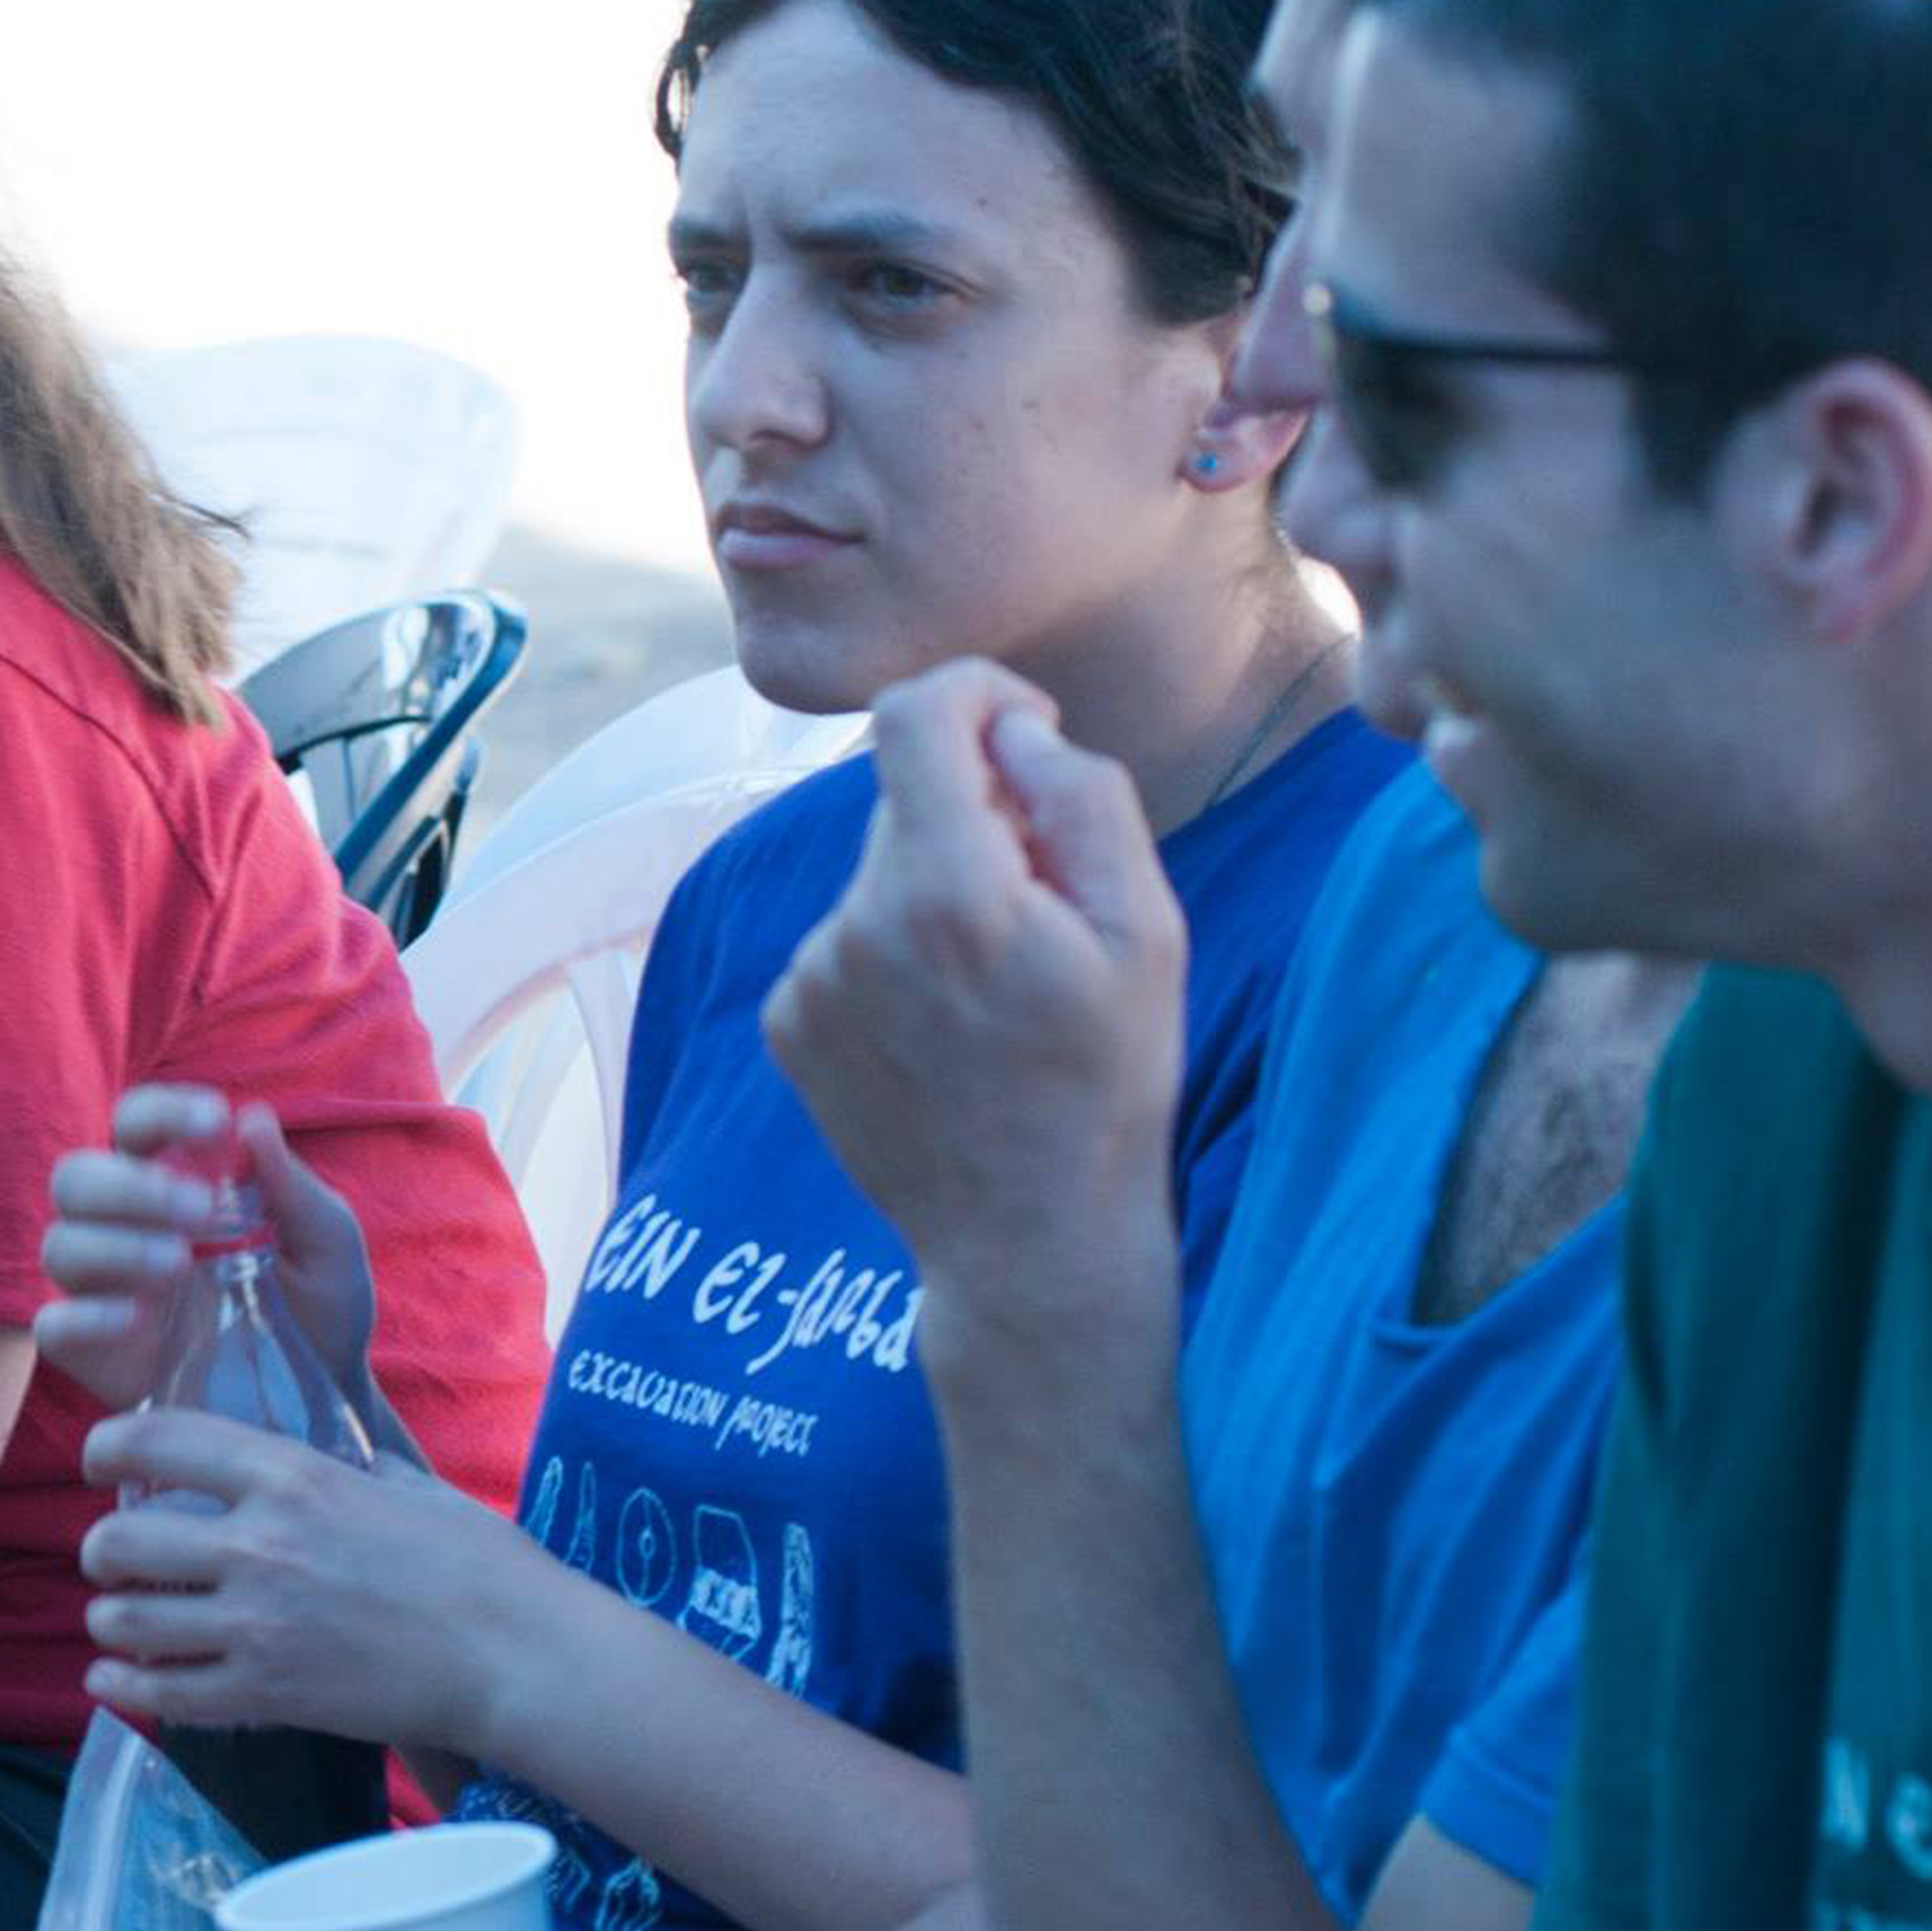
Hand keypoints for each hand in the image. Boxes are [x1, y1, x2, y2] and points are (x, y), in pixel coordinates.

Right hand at [36, 1086, 378, 1411]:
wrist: (321, 1405)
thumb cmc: (320, 1312)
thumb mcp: (327, 1247)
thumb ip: (291, 1188)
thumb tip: (252, 1119)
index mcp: (174, 1185)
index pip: (136, 1126)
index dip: (161, 1113)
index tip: (213, 1121)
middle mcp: (125, 1230)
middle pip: (76, 1179)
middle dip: (130, 1185)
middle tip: (199, 1208)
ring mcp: (104, 1293)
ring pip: (59, 1245)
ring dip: (116, 1243)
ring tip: (180, 1263)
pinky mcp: (93, 1355)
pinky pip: (53, 1327)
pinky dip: (86, 1316)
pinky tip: (139, 1318)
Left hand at [75, 1408, 528, 1756]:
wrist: (516, 1656)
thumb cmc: (480, 1566)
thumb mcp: (409, 1486)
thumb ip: (352, 1467)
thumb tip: (337, 1454)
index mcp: (291, 1477)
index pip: (157, 1440)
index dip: (108, 1447)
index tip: (100, 1459)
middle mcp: (258, 1545)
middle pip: (116, 1542)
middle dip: (102, 1552)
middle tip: (116, 1560)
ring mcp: (256, 1626)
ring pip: (124, 1620)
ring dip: (111, 1619)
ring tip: (124, 1619)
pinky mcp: (267, 1694)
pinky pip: (161, 1693)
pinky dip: (123, 1685)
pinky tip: (113, 1677)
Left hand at [761, 662, 1184, 1289]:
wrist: (1028, 1235)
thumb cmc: (1107, 1081)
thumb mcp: (1143, 930)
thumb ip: (1080, 799)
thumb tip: (1011, 728)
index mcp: (947, 893)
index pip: (914, 714)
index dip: (976, 695)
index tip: (1024, 731)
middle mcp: (854, 926)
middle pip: (905, 795)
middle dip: (977, 815)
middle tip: (1043, 905)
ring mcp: (809, 978)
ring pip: (878, 869)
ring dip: (938, 889)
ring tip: (997, 988)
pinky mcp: (788, 1020)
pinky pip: (845, 936)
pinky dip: (896, 950)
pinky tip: (948, 1025)